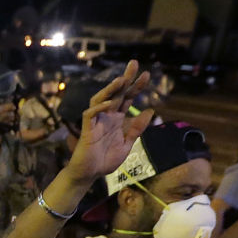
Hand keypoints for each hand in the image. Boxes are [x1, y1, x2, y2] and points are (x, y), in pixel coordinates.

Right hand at [64, 60, 157, 181]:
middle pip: (116, 93)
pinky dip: (99, 107)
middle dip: (125, 78)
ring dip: (110, 89)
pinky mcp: (87, 129)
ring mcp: (96, 121)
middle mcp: (107, 116)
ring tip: (121, 80)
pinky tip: (109, 103)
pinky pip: (90, 114)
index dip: (136, 86)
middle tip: (133, 63)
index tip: (146, 74)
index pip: (128, 98)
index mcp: (117, 118)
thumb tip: (150, 111)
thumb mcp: (127, 144)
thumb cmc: (106, 160)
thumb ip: (137, 128)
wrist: (90, 174)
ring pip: (101, 98)